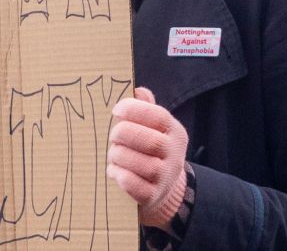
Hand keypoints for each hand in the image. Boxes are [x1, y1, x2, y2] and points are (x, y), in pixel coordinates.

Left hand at [107, 87, 187, 229]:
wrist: (161, 187)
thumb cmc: (148, 148)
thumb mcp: (151, 127)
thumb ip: (144, 107)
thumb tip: (137, 90)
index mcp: (174, 131)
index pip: (159, 116)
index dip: (134, 110)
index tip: (116, 110)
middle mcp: (174, 154)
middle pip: (151, 141)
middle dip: (124, 135)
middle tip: (112, 136)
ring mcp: (165, 177)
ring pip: (142, 165)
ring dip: (119, 157)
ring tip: (112, 154)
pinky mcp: (152, 196)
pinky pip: (135, 186)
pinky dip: (120, 176)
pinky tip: (113, 171)